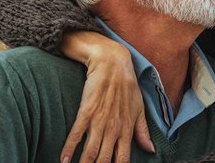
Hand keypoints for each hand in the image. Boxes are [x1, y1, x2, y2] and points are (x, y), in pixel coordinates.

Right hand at [60, 34, 153, 162]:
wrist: (113, 62)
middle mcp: (114, 128)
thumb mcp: (139, 109)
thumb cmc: (127, 85)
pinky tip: (63, 160)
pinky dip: (69, 148)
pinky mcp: (86, 111)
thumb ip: (143, 131)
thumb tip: (151, 150)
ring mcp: (99, 120)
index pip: (122, 159)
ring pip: (90, 151)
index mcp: (127, 129)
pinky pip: (76, 134)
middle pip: (104, 160)